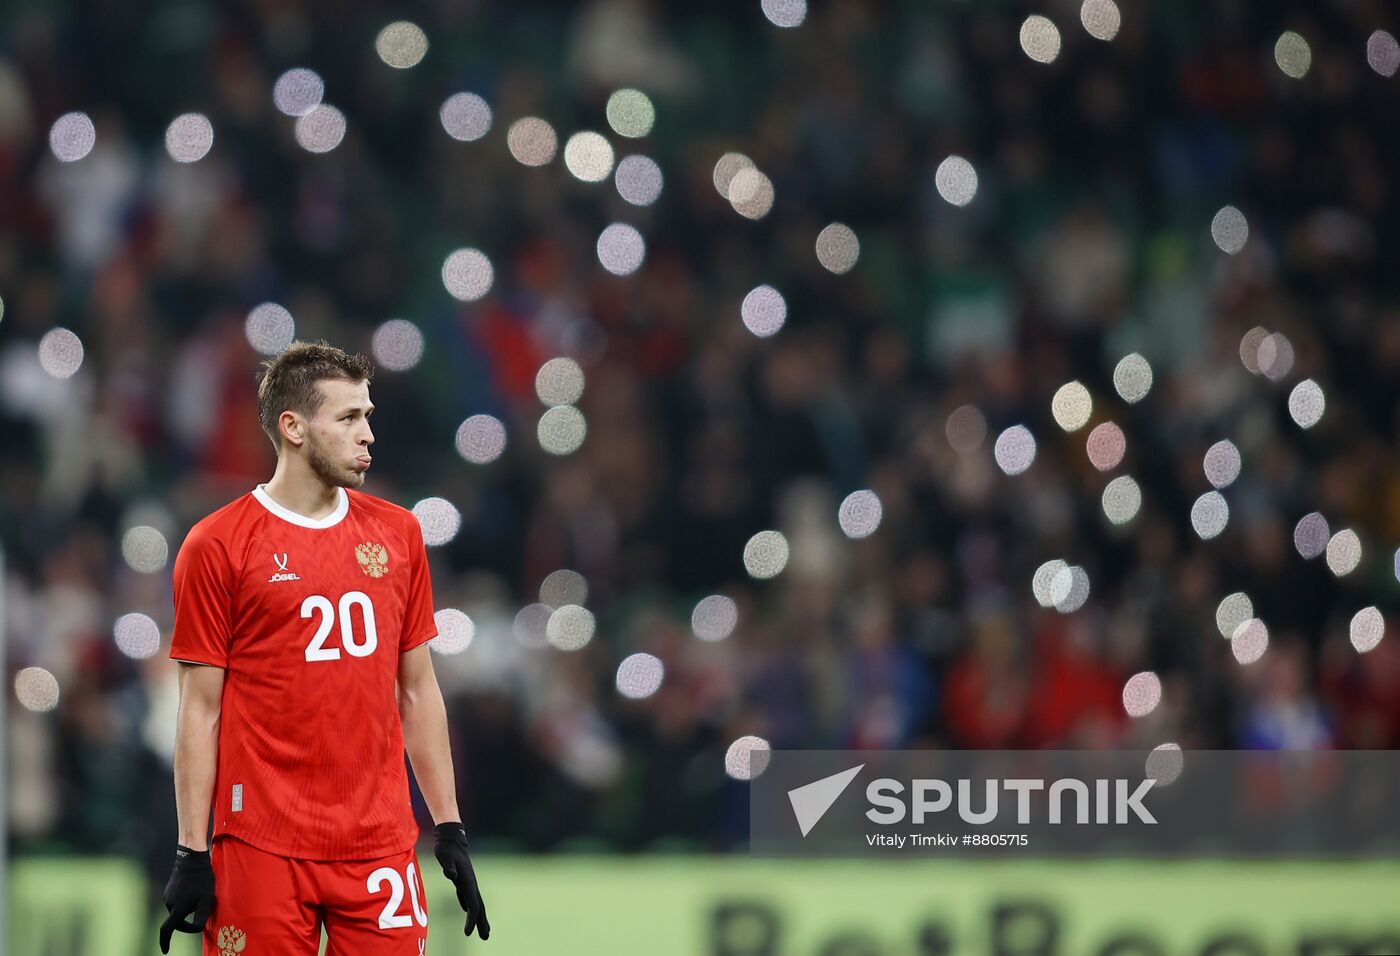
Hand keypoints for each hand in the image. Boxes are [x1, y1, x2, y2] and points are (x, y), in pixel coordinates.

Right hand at [159, 845, 213, 952]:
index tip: (165, 950)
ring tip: (199, 893)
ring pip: (178, 909)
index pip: (167, 929)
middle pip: (177, 920)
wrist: (191, 858)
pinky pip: (177, 900)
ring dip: (187, 907)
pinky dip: (185, 900)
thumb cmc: (202, 879)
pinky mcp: (168, 889)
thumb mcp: (207, 899)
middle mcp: (169, 904)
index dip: (165, 941)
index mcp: (177, 908)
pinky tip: (194, 888)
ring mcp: (167, 896)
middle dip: (188, 919)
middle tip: (201, 907)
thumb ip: (201, 916)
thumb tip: (196, 929)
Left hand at [433, 823, 489, 938]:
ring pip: (475, 902)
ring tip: (481, 928)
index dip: (472, 920)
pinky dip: (469, 906)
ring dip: (478, 916)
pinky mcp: (462, 879)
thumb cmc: (447, 847)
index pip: (473, 905)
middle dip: (482, 922)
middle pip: (479, 906)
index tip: (468, 933)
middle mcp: (470, 883)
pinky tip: (467, 910)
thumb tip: (451, 875)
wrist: (451, 837)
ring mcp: (467, 881)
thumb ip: (448, 866)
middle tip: (486, 936)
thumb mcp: (445, 856)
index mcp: (468, 881)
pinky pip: (468, 896)